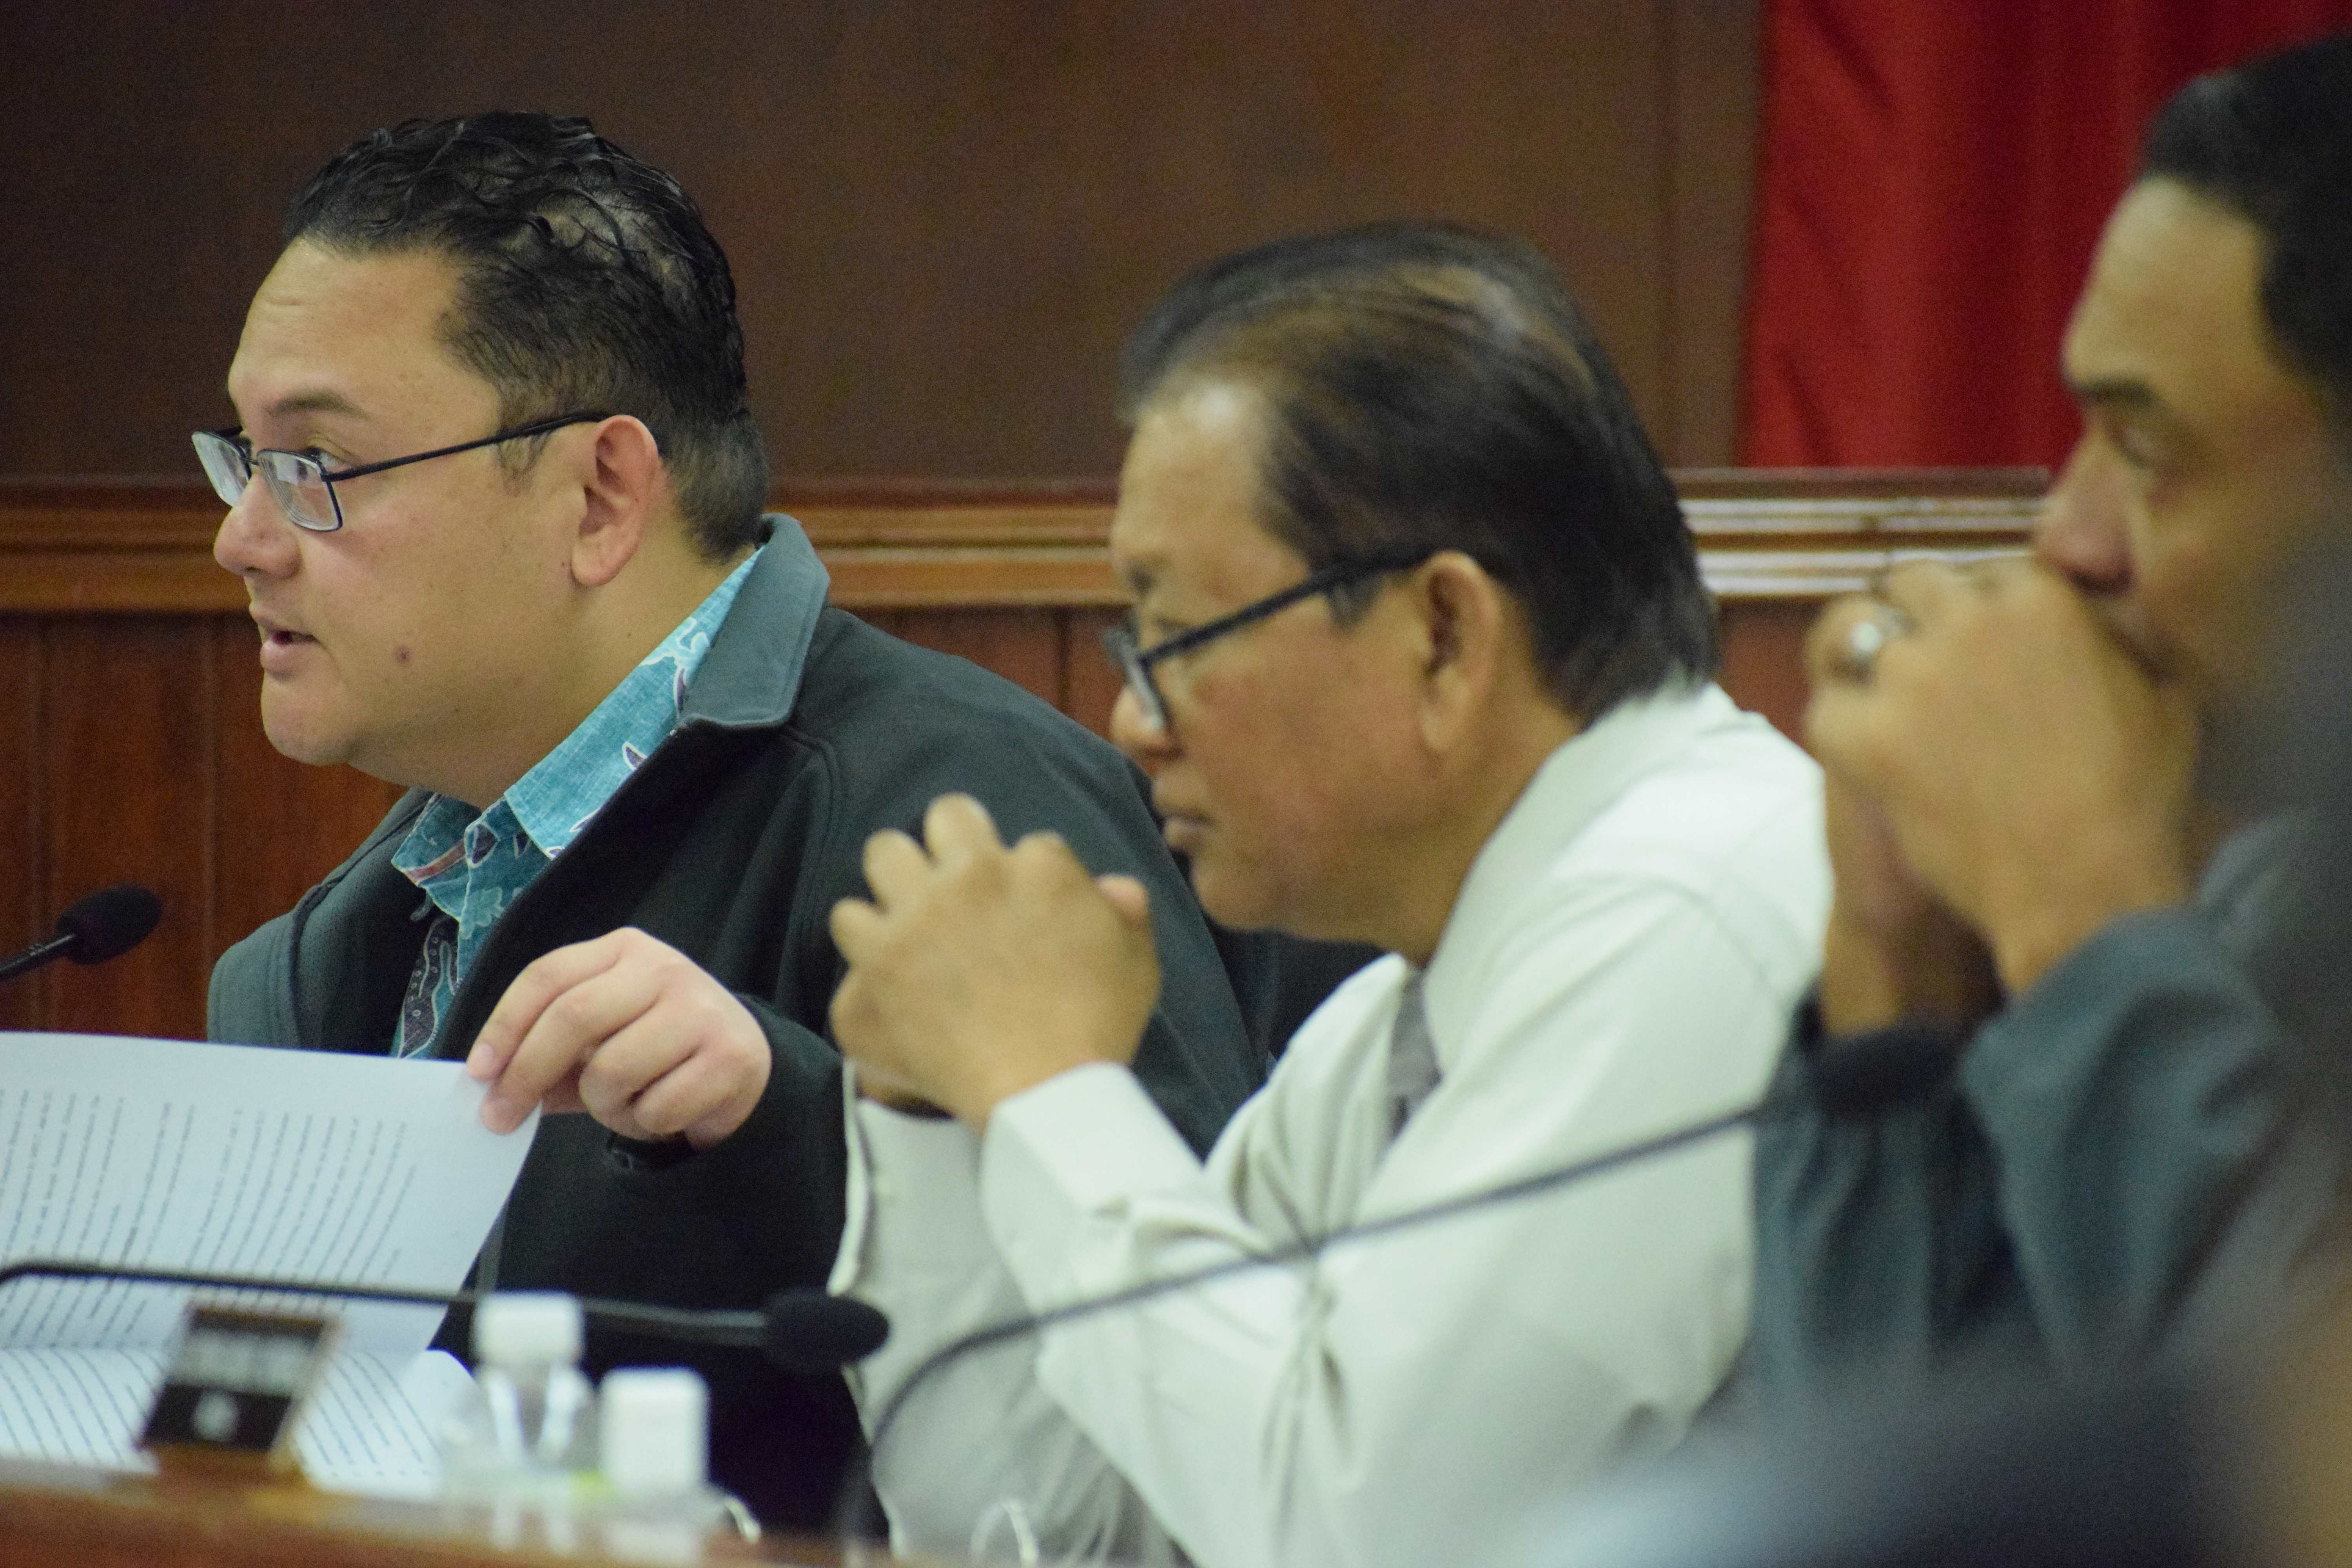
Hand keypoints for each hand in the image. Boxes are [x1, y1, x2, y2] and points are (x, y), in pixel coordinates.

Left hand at [466, 928, 771, 1149]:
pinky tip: (664, 1108)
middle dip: (526, 1074)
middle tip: (500, 1119)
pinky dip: (645, 1122)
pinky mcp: (730, 1055)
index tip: (478, 1072)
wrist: (744, 1063)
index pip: (548, 976)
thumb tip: (487, 1087)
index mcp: (624, 950)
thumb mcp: (597, 1039)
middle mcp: (665, 968)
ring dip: (603, 1105)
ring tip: (624, 1102)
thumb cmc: (654, 1049)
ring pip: (612, 1070)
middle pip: (573, 1017)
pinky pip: (656, 1107)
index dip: (505, 1025)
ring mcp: (701, 1009)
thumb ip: (545, 1053)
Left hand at [828, 794, 1160, 1128]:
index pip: (1028, 846)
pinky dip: (864, 945)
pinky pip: (846, 920)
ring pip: (883, 855)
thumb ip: (1126, 913)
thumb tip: (1112, 886)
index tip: (1024, 913)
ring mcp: (915, 916)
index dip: (1026, 880)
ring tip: (910, 920)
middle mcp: (970, 878)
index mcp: (1037, 868)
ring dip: (899, 883)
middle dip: (951, 843)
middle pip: (946, 816)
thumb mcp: (1137, 963)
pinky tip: (886, 974)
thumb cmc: (1096, 1031)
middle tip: (956, 886)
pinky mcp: (875, 961)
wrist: (1042, 1095)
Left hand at [1805, 560, 2199, 993]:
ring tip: (1883, 702)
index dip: (1976, 608)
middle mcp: (1968, 621)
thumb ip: (2121, 636)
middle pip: (1912, 585)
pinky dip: (1839, 728)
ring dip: (1866, 663)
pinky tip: (1865, 754)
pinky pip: (1824, 706)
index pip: (1982, 572)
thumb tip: (2103, 614)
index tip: (1976, 644)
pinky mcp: (1864, 735)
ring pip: (1853, 631)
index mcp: (2040, 599)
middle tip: (1922, 668)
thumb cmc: (2134, 801)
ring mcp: (1909, 677)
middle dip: (1916, 618)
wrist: (2083, 886)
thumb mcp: (2162, 694)